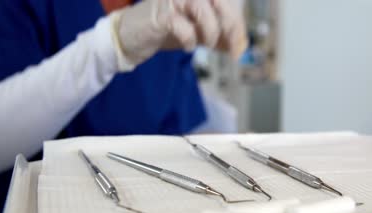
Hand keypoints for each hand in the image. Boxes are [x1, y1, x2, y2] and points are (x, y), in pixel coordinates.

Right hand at [113, 0, 247, 64]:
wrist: (132, 37)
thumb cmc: (165, 30)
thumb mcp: (197, 31)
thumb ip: (217, 34)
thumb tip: (239, 44)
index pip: (226, 1)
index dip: (236, 22)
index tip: (238, 44)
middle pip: (219, 1)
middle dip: (230, 26)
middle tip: (231, 48)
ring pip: (203, 10)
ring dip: (210, 32)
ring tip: (205, 44)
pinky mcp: (160, 14)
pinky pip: (183, 27)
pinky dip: (190, 40)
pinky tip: (187, 46)